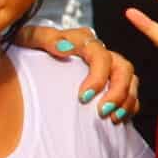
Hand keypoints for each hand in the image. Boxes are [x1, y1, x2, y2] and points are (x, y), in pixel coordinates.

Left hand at [18, 23, 138, 123]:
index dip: (98, 76)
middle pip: (122, 67)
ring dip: (126, 100)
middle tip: (103, 111)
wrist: (26, 59)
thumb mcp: (28, 39)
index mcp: (82, 40)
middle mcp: (99, 53)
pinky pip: (130, 94)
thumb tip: (63, 47)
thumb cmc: (28, 49)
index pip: (100, 54)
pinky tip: (116, 119)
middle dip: (118, 91)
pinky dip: (128, 107)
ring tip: (113, 118)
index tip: (83, 97)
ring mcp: (107, 68)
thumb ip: (44, 38)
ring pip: (130, 80)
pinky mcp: (110, 84)